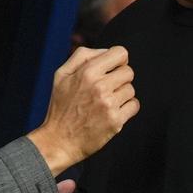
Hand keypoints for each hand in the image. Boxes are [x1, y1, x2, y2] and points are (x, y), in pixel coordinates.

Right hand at [27, 46, 137, 175]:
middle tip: (106, 89)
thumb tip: (105, 51)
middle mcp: (99, 86)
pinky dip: (126, 109)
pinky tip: (111, 112)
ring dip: (121, 95)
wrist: (58, 141)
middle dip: (119, 79)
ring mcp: (108, 104)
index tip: (112, 70)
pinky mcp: (115, 121)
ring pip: (131, 89)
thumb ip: (82, 56)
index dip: (118, 61)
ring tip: (105, 103)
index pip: (120, 53)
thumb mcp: (61, 75)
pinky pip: (134, 106)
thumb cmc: (60, 107)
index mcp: (87, 72)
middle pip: (129, 72)